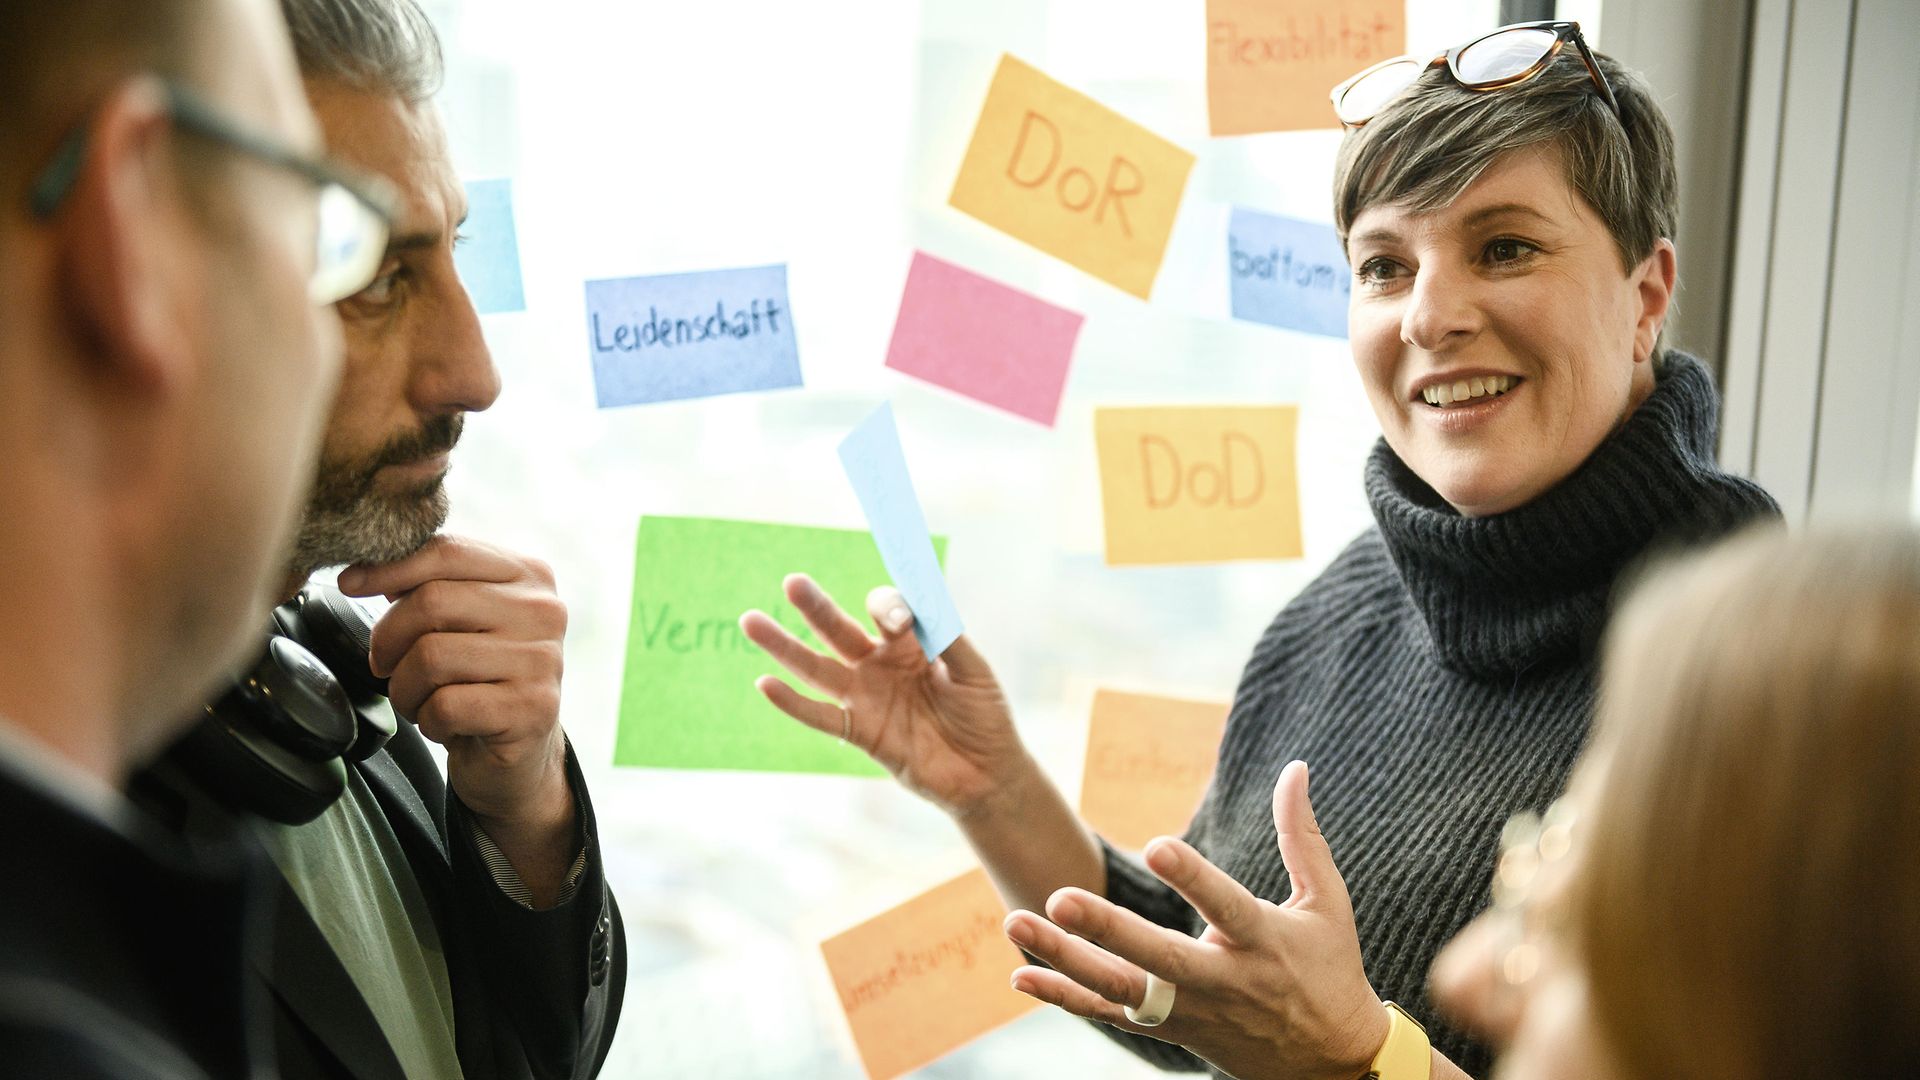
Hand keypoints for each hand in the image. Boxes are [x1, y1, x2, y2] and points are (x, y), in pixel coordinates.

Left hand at [337, 535, 570, 837]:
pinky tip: (447, 723)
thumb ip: (427, 584)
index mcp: (528, 574)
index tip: (350, 583)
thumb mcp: (461, 619)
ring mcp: (542, 660)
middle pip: (432, 602)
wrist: (520, 751)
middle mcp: (544, 611)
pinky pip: (445, 706)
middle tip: (384, 664)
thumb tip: (360, 570)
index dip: (388, 567)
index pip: (447, 551)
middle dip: (389, 639)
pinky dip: (429, 721)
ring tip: (420, 698)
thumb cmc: (479, 677)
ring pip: (431, 657)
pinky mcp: (532, 709)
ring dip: (405, 687)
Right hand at [741, 574, 1027, 817]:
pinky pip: (821, 716)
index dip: (888, 608)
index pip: (887, 611)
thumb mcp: (974, 671)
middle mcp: (881, 664)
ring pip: (818, 667)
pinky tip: (765, 684)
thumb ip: (946, 637)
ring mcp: (867, 698)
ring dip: (785, 646)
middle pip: (840, 630)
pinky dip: (793, 703)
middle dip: (816, 607)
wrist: (988, 773)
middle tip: (792, 582)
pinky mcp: (861, 732)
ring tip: (751, 621)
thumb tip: (917, 604)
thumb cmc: (985, 716)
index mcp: (910, 643)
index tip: (895, 620)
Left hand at [1003, 761, 1388, 1079]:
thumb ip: (1303, 836)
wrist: (1330, 1064)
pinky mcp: (1168, 1030)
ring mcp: (1190, 1011)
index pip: (1226, 906)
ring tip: (1016, 921)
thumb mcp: (1327, 904)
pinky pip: (1108, 1014)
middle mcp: (1222, 981)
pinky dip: (1064, 996)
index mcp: (1264, 942)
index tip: (1157, 845)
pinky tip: (1022, 972)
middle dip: (1107, 930)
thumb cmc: (1329, 969)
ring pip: (1121, 990)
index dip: (1193, 878)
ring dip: (1065, 960)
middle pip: (1158, 958)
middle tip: (1061, 897)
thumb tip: (1296, 768)